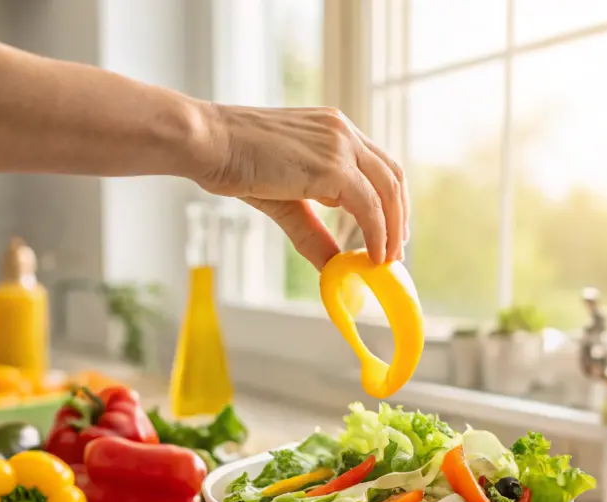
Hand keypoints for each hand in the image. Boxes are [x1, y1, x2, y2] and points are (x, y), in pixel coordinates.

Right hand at [194, 104, 408, 268]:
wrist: (207, 142)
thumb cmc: (233, 163)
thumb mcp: (285, 201)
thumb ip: (313, 231)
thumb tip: (333, 267)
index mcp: (333, 130)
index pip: (378, 165)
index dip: (390, 201)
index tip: (390, 232)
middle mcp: (342, 131)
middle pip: (393, 176)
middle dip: (399, 217)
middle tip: (396, 251)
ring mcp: (340, 144)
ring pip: (388, 190)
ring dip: (393, 229)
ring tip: (388, 259)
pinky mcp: (333, 165)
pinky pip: (369, 205)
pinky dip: (378, 233)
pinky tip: (374, 256)